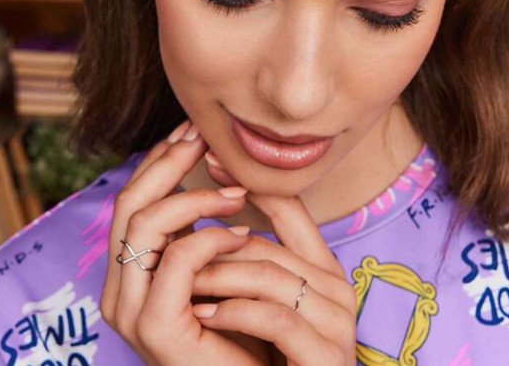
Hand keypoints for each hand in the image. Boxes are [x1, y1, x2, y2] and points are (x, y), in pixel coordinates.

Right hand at [100, 119, 272, 365]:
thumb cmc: (245, 325)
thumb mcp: (221, 262)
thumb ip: (207, 223)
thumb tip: (213, 160)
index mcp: (131, 271)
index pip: (132, 200)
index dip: (159, 158)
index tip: (193, 129)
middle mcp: (119, 288)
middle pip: (128, 203)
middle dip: (167, 161)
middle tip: (204, 136)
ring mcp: (131, 310)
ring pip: (145, 223)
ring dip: (195, 197)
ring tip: (236, 194)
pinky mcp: (154, 327)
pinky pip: (178, 258)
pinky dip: (211, 236)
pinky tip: (242, 233)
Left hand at [193, 150, 358, 365]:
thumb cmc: (278, 362)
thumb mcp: (267, 304)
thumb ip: (252, 260)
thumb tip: (215, 206)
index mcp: (324, 269)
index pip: (291, 209)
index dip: (247, 183)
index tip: (209, 162)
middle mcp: (336, 289)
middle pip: (268, 246)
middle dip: (214, 245)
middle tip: (172, 246)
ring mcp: (336, 322)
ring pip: (269, 277)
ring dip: (217, 279)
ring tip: (182, 289)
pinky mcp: (326, 356)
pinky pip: (276, 318)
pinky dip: (236, 313)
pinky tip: (205, 317)